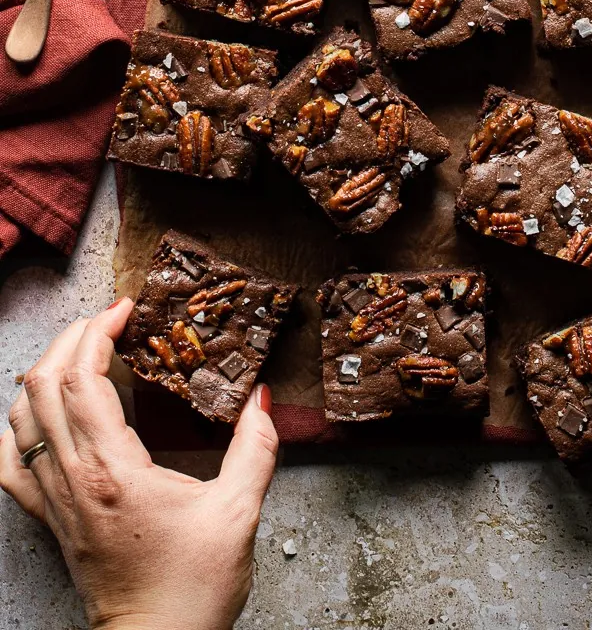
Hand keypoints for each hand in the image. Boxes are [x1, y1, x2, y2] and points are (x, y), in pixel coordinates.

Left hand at [0, 300, 277, 629]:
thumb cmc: (193, 587)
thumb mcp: (238, 513)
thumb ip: (255, 448)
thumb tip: (262, 396)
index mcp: (112, 471)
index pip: (81, 381)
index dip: (98, 333)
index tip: (124, 309)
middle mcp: (73, 480)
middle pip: (43, 386)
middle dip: (72, 338)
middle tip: (109, 320)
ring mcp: (55, 501)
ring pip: (21, 417)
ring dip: (45, 373)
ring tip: (81, 351)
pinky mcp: (51, 520)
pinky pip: (13, 462)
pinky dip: (19, 425)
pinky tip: (38, 414)